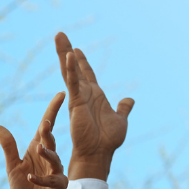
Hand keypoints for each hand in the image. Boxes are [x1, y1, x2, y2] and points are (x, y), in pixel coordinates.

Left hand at [0, 91, 67, 188]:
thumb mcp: (12, 166)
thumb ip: (8, 147)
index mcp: (38, 149)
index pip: (46, 126)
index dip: (52, 110)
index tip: (60, 94)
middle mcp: (48, 158)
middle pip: (50, 141)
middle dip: (48, 132)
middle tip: (45, 123)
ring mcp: (56, 172)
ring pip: (55, 159)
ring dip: (47, 154)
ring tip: (39, 148)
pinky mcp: (58, 186)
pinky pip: (52, 180)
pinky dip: (41, 179)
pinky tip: (29, 177)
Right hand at [54, 32, 132, 179]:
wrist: (99, 153)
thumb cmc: (107, 141)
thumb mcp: (120, 120)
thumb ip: (123, 108)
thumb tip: (130, 100)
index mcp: (94, 96)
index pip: (86, 74)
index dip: (81, 61)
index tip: (76, 49)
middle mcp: (84, 94)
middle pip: (73, 67)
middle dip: (66, 50)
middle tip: (60, 34)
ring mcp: (78, 97)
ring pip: (69, 71)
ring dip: (63, 53)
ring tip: (59, 36)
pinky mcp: (75, 102)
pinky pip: (73, 82)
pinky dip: (71, 69)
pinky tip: (68, 55)